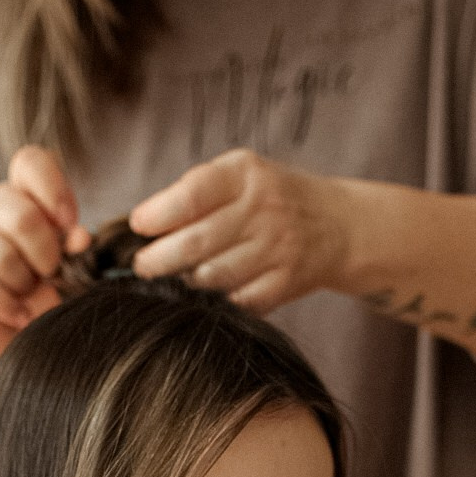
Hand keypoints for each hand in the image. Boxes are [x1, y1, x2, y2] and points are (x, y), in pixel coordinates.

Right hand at [0, 145, 89, 361]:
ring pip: (1, 256)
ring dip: (23, 286)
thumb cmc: (34, 293)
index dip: (55, 190)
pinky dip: (6, 305)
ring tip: (28, 299)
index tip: (69, 226)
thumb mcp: (60, 270)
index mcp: (22, 195)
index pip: (31, 163)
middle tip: (49, 275)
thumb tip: (80, 237)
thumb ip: (69, 249)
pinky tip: (18, 315)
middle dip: (45, 255)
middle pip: (22, 216)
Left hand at [128, 150, 350, 312]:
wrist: (337, 226)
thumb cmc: (271, 199)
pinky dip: (215, 301)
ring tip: (175, 279)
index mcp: (245, 174)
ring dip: (185, 283)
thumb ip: (196, 193)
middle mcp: (263, 209)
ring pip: (212, 277)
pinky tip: (208, 294)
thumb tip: (143, 226)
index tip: (138, 226)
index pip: (192, 195)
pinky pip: (236, 301)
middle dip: (158, 260)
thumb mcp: (241, 176)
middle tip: (143, 266)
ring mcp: (277, 249)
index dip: (158, 215)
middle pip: (195, 243)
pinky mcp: (284, 283)